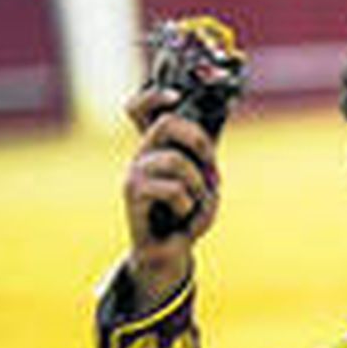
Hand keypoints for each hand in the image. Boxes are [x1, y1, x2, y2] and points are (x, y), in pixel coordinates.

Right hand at [122, 86, 219, 306]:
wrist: (169, 252)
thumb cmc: (187, 216)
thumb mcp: (204, 185)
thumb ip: (207, 163)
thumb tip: (213, 152)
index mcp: (157, 148)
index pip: (140, 109)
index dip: (154, 96)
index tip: (176, 95)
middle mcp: (142, 154)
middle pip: (166, 123)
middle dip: (198, 139)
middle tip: (210, 163)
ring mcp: (135, 173)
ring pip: (177, 161)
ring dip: (199, 185)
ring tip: (196, 201)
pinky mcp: (133, 194)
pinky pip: (174, 191)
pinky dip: (191, 207)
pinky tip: (184, 217)